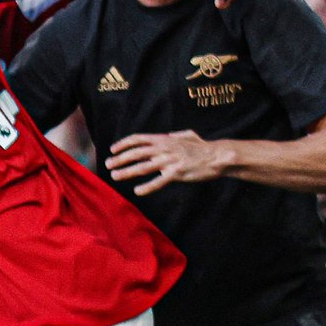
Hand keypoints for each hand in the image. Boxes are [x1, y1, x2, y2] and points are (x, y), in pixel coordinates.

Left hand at [107, 130, 230, 194]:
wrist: (218, 155)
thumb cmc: (202, 147)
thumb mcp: (187, 135)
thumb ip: (175, 135)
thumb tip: (169, 135)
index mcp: (164, 140)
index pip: (138, 139)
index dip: (123, 144)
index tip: (112, 149)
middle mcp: (164, 149)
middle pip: (136, 153)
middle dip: (120, 159)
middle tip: (108, 165)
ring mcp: (169, 161)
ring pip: (143, 167)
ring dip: (127, 172)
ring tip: (115, 176)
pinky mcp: (177, 173)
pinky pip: (159, 181)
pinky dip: (147, 187)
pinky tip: (138, 191)